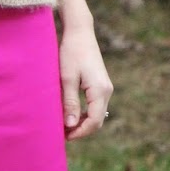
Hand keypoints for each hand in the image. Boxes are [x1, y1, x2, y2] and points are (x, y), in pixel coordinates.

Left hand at [59, 23, 112, 140]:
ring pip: (96, 113)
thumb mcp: (67, 79)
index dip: (80, 132)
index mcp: (99, 91)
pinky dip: (84, 113)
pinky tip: (70, 114)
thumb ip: (69, 102)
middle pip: (97, 120)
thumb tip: (70, 125)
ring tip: (64, 126)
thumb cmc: (71, 53)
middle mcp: (106, 91)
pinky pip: (95, 105)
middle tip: (62, 134)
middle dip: (81, 130)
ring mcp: (105, 87)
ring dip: (82, 122)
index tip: (64, 137)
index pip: (94, 121)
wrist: (80, 33)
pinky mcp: (100, 84)